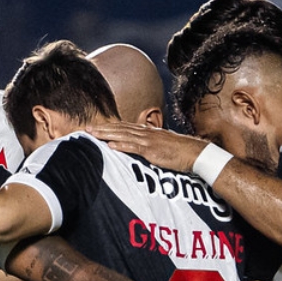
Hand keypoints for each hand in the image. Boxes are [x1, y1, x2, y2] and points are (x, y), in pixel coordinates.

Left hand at [90, 122, 207, 172]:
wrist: (195, 153)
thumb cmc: (179, 152)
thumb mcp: (161, 146)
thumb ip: (149, 146)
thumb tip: (138, 150)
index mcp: (147, 132)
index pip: (124, 127)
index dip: (109, 127)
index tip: (95, 127)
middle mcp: (146, 133)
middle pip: (120, 128)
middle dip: (103, 128)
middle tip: (86, 128)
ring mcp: (148, 141)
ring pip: (123, 135)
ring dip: (107, 135)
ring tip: (93, 134)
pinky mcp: (152, 150)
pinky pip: (134, 147)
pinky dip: (122, 146)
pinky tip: (110, 146)